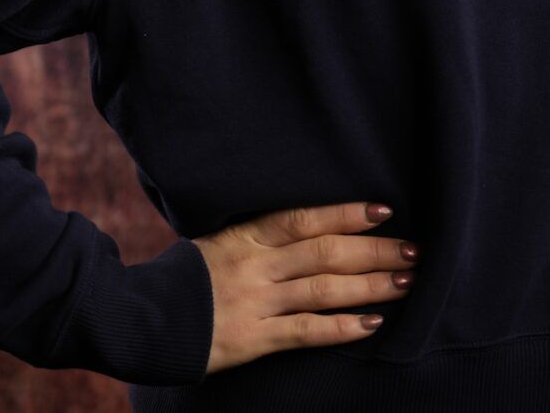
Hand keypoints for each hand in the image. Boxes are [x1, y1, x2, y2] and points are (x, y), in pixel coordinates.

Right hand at [193, 200, 418, 375]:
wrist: (136, 321)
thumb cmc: (179, 281)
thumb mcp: (216, 245)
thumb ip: (257, 240)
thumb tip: (304, 230)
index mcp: (246, 236)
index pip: (305, 217)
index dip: (347, 213)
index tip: (385, 210)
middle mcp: (255, 264)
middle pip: (326, 251)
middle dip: (375, 250)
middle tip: (413, 250)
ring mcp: (254, 301)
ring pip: (324, 289)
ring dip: (370, 285)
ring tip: (406, 282)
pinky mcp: (252, 339)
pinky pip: (305, 330)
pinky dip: (341, 326)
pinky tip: (371, 323)